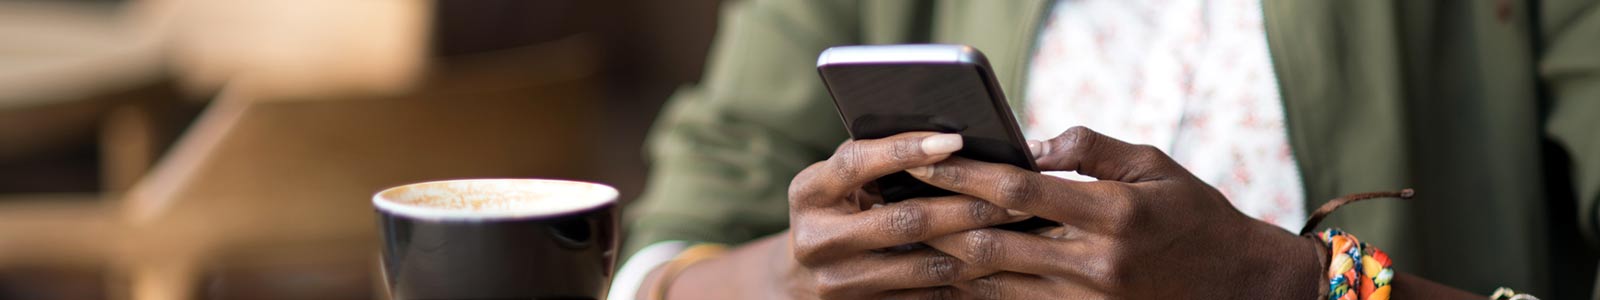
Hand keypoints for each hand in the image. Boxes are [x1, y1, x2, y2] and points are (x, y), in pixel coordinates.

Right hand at [782, 131, 1030, 298]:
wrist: (801, 278)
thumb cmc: (835, 208)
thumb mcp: (838, 182)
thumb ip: (876, 158)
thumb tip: (948, 136)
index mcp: (807, 193)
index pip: (858, 163)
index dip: (905, 149)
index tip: (954, 140)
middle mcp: (816, 240)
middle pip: (903, 220)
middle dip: (965, 206)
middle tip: (1013, 195)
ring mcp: (838, 281)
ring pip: (923, 263)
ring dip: (977, 245)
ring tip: (1015, 228)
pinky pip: (925, 294)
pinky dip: (964, 277)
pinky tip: (995, 261)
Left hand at [907, 126, 1324, 298]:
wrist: (1242, 287)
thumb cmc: (1196, 215)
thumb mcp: (1156, 165)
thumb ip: (1091, 149)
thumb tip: (1030, 144)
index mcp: (1114, 214)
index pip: (1018, 191)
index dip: (964, 174)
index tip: (923, 156)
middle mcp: (1097, 264)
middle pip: (991, 243)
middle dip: (937, 220)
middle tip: (896, 198)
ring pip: (993, 283)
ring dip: (944, 259)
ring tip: (907, 233)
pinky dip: (974, 290)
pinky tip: (946, 272)